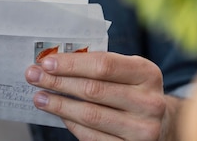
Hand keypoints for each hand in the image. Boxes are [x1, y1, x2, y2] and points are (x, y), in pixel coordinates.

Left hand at [25, 52, 181, 140]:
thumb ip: (100, 64)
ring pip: (90, 115)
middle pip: (93, 90)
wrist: (163, 123)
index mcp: (148, 74)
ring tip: (39, 97)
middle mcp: (150, 103)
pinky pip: (92, 136)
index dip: (71, 64)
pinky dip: (71, 123)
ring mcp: (143, 130)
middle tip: (34, 76)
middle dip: (58, 82)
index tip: (46, 62)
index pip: (103, 65)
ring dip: (59, 105)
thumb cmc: (135, 90)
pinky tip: (59, 113)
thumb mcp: (128, 71)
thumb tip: (55, 62)